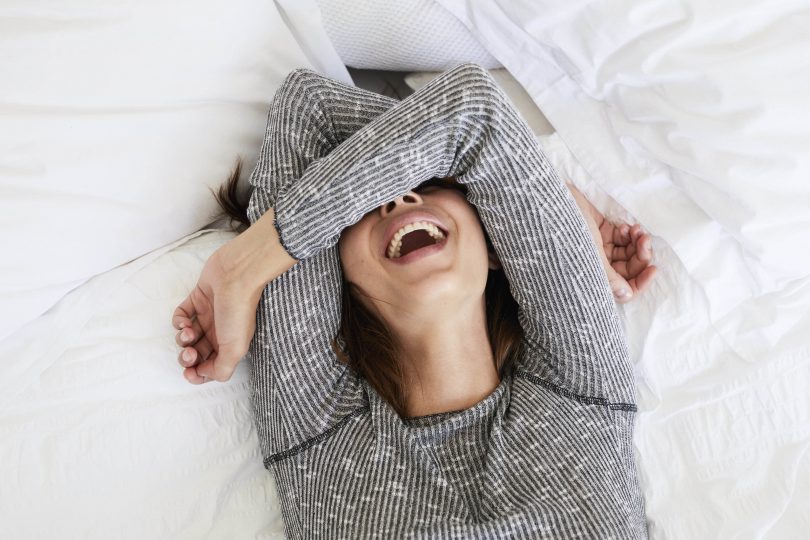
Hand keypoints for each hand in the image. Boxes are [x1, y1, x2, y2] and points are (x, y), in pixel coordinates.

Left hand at [172, 248, 264, 383]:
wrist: (237, 274)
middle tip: (188, 353)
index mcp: (230, 345)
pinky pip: (181, 315)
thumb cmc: (238, 310)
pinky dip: (178, 321)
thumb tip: (204, 374)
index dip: (199, 374)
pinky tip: (183, 321)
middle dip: (188, 358)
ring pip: (187, 336)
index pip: (211, 367)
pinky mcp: (197, 299)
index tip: (190, 373)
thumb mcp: (235, 348)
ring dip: (182, 339)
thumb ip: (222, 369)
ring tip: (187, 332)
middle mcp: (219, 332)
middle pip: (197, 354)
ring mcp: (208, 316)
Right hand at [566, 183, 657, 302]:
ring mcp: (599, 248)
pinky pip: (622, 238)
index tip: (653, 269)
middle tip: (645, 241)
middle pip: (628, 269)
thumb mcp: (590, 256)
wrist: (552, 203)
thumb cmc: (567, 231)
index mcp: (591, 277)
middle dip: (640, 257)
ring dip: (637, 243)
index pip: (623, 289)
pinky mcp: (600, 231)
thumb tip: (627, 295)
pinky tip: (625, 227)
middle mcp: (596, 265)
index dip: (640, 282)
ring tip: (637, 231)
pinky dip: (628, 233)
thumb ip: (610, 277)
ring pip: (628, 252)